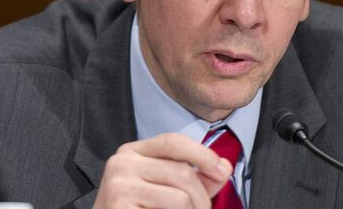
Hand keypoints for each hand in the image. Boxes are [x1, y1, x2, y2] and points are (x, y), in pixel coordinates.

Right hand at [93, 133, 233, 207]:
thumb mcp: (167, 189)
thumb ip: (196, 178)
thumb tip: (224, 167)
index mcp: (132, 152)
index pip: (173, 141)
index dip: (202, 154)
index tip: (222, 171)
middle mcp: (121, 163)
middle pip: (182, 171)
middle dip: (202, 197)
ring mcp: (118, 186)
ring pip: (180, 198)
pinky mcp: (119, 207)